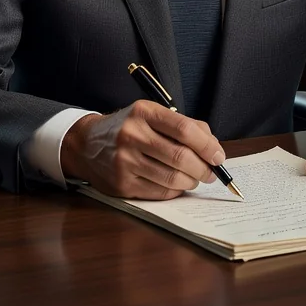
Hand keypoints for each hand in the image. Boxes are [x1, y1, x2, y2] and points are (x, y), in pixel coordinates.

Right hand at [61, 100, 227, 199]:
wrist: (87, 144)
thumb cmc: (128, 128)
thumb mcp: (151, 115)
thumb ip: (183, 125)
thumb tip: (212, 146)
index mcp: (143, 112)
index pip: (184, 129)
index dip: (207, 145)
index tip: (218, 155)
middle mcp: (132, 135)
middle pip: (180, 157)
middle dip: (203, 168)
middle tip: (211, 172)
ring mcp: (124, 161)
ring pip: (172, 178)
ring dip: (191, 181)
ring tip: (195, 178)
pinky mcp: (121, 184)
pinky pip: (159, 193)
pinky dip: (175, 191)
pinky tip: (177, 185)